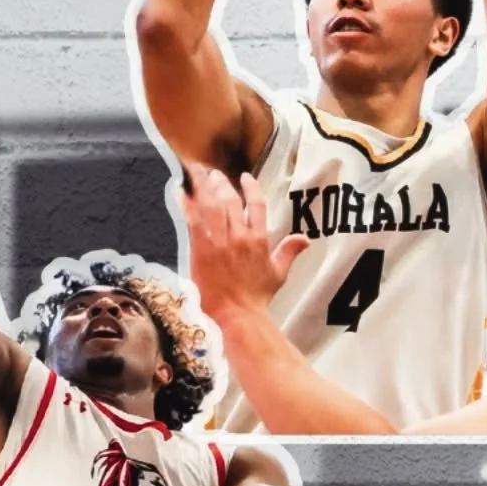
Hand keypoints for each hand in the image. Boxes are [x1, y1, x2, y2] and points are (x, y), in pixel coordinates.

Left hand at [180, 166, 308, 322]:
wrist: (238, 314)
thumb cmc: (257, 297)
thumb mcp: (278, 274)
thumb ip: (289, 252)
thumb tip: (305, 239)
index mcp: (259, 239)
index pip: (257, 204)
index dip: (251, 187)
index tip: (245, 177)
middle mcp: (240, 236)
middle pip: (230, 200)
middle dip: (221, 183)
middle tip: (213, 173)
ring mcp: (220, 242)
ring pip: (212, 205)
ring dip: (203, 186)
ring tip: (196, 171)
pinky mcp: (202, 249)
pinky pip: (193, 221)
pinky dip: (187, 205)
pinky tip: (180, 192)